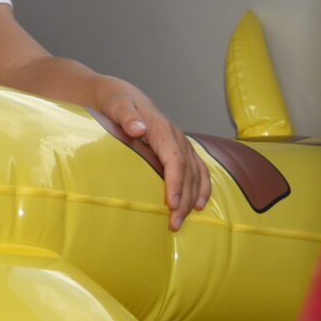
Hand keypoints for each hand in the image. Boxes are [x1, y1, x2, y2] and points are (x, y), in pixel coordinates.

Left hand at [97, 84, 214, 229]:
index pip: (175, 160)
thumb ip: (126, 116)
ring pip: (196, 174)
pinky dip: (202, 188)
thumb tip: (137, 128)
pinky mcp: (182, 150)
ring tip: (183, 220)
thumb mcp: (118, 106)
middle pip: (187, 172)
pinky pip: (199, 170)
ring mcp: (182, 144)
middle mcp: (177, 138)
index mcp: (163, 130)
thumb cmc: (119, 104)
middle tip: (174, 223)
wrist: (125, 97)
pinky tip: (200, 205)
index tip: (172, 203)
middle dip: (184, 199)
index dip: (176, 182)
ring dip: (193, 198)